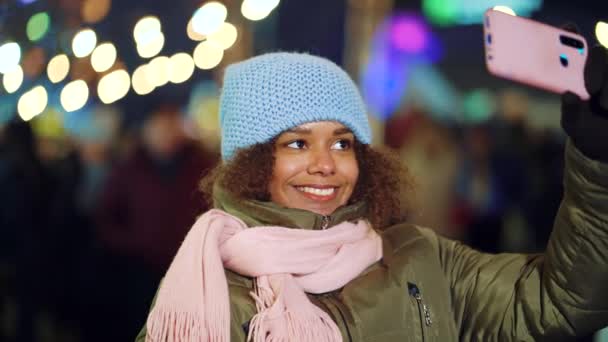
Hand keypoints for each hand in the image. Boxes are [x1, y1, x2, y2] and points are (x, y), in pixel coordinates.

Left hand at [561, 40, 607, 161]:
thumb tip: (568, 95)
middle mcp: (599, 69)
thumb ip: (570, 111)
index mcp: (578, 73)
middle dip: (595, 67)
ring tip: (605, 107)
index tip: (567, 28)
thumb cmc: (585, 127)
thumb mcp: (573, 122)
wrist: (605, 143)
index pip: (575, 47)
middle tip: (590, 89)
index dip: (571, 34)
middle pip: (600, 52)